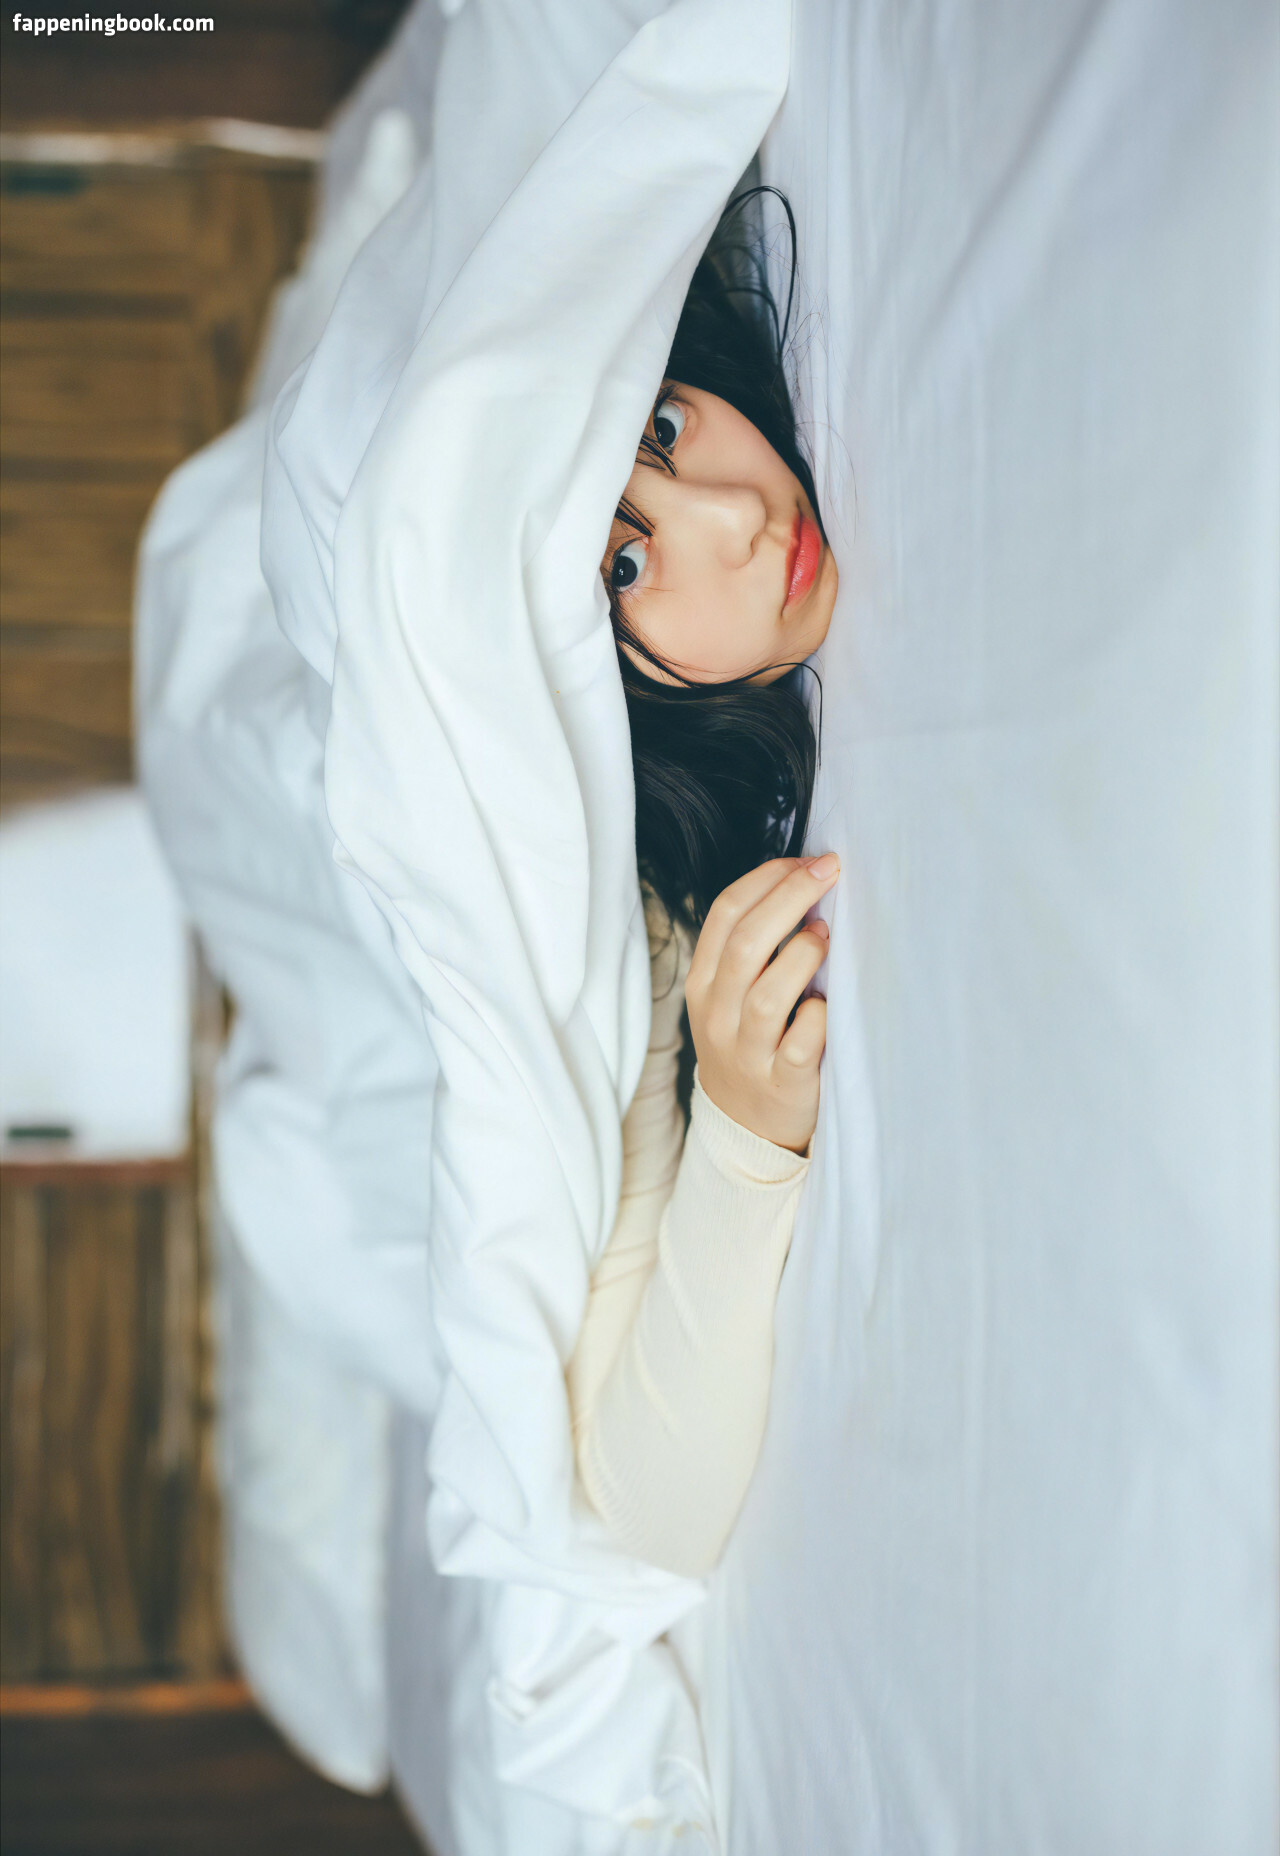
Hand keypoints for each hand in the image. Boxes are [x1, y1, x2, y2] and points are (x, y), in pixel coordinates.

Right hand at [685, 854, 837, 1154]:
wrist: (744, 1125)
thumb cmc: (750, 1041)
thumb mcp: (730, 994)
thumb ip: (755, 947)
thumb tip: (805, 882)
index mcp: (704, 981)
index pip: (726, 914)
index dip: (768, 879)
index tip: (808, 860)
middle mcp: (718, 1014)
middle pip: (747, 944)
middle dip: (791, 897)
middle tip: (830, 873)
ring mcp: (747, 1051)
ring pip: (767, 995)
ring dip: (803, 956)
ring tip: (825, 936)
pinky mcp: (782, 1083)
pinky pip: (800, 1045)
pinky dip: (818, 1018)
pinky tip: (829, 1003)